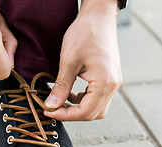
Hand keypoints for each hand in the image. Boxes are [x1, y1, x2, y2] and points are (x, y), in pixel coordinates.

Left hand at [44, 0, 121, 120]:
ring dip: (78, 109)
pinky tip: (70, 94)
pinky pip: (97, 97)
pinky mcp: (109, 77)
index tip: (48, 111)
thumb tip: (51, 105)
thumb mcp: (68, 61)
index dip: (65, 115)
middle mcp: (113, 85)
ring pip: (96, 107)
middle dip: (71, 114)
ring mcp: (113, 81)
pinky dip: (83, 100)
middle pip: (93, 113)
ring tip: (59, 102)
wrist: (98, 16)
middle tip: (52, 108)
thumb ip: (61, 87)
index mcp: (105, 82)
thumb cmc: (85, 33)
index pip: (85, 112)